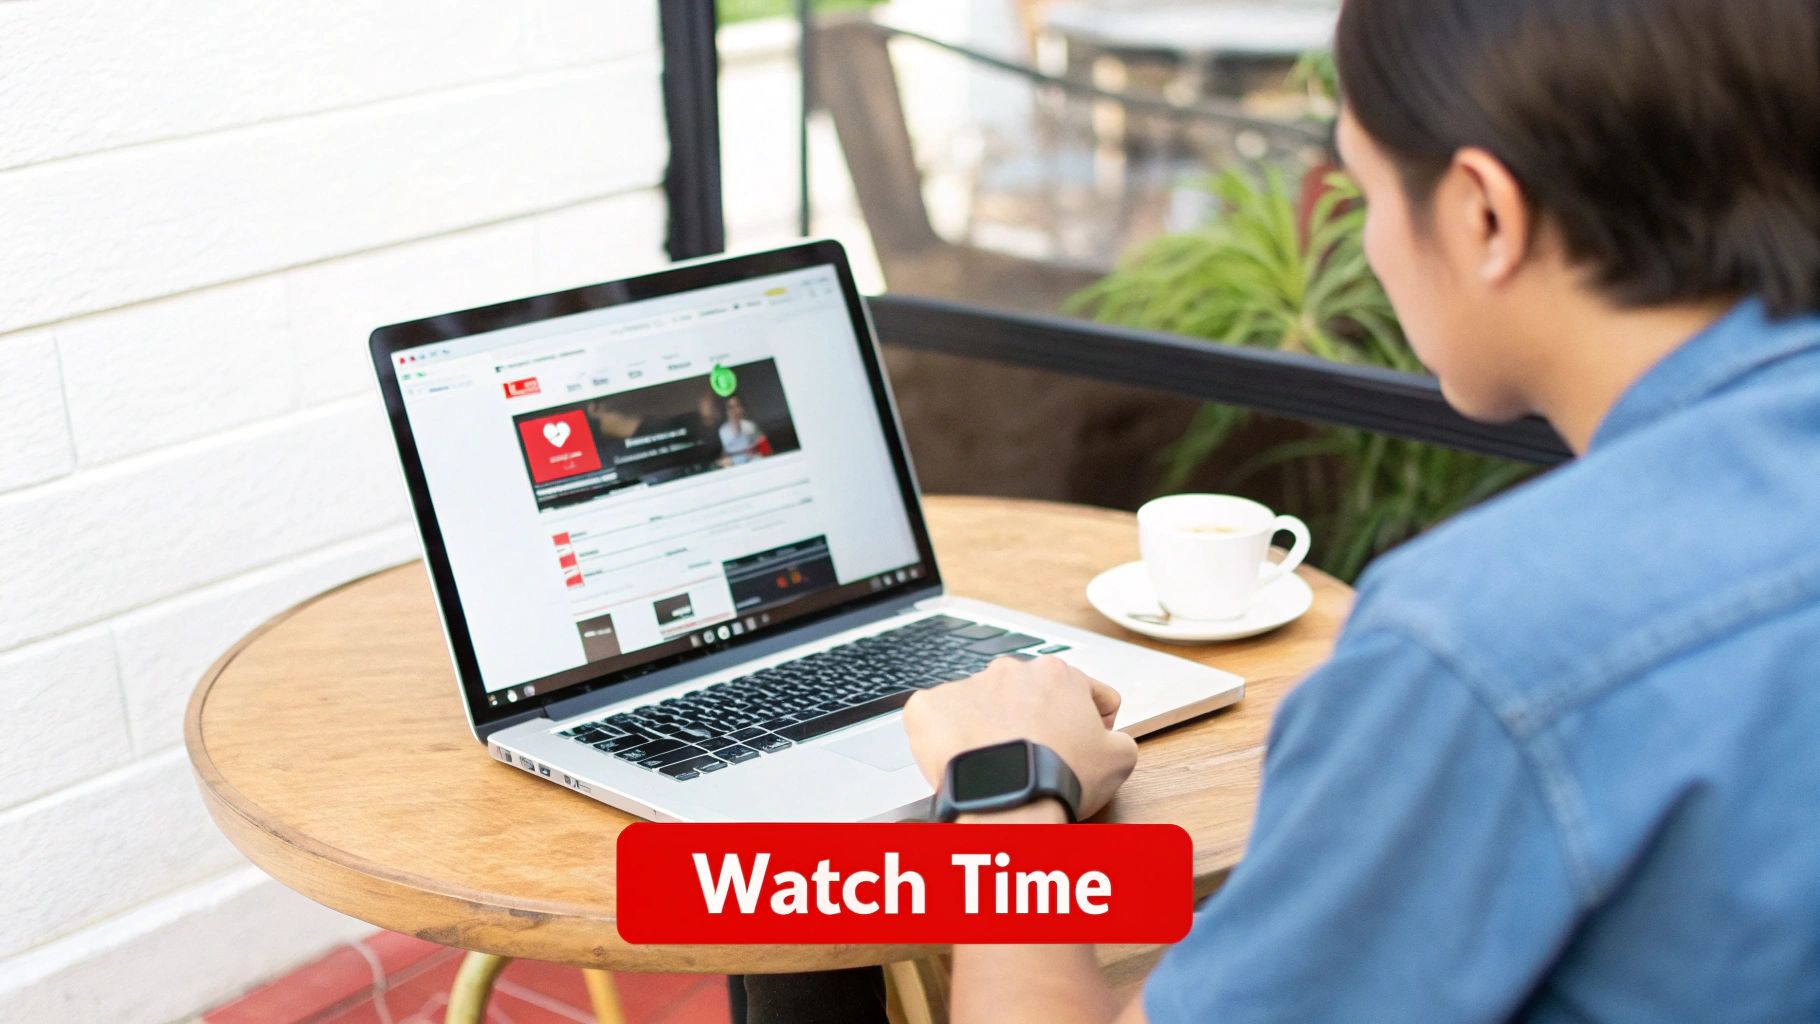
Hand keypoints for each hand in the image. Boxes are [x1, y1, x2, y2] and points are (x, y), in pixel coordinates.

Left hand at [903, 655, 1137, 818]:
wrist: (1007, 802)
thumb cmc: (1058, 780)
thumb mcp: (1118, 760)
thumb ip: (1121, 737)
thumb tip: (1113, 738)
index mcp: (1057, 674)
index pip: (1081, 690)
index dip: (1087, 721)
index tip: (1078, 742)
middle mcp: (1009, 670)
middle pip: (1026, 695)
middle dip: (1032, 720)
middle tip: (1034, 757)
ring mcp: (965, 685)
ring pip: (980, 705)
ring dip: (989, 727)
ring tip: (995, 764)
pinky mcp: (928, 707)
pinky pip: (937, 719)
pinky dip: (947, 738)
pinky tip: (963, 761)